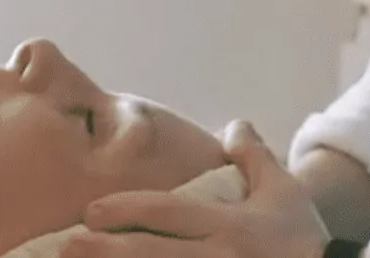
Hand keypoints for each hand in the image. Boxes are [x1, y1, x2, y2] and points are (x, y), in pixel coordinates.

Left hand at [61, 121, 330, 257]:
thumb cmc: (303, 241)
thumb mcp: (285, 194)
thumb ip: (256, 158)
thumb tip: (233, 125)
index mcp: (230, 228)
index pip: (168, 213)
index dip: (127, 210)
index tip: (92, 211)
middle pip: (149, 255)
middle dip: (105, 252)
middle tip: (67, 247)